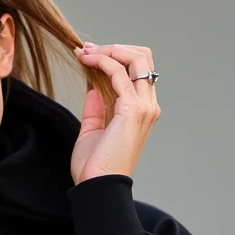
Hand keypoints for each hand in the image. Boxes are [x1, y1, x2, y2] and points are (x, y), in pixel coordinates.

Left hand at [71, 43, 160, 184]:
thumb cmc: (95, 168)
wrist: (98, 186)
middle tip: (87, 49)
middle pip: (143, 58)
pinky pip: (120, 73)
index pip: (137, 71)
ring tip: (85, 51)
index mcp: (141, 112)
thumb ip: (95, 110)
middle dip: (114, 48)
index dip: (114, 57)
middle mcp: (148, 106)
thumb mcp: (92, 132)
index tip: (88, 55)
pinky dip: (103, 61)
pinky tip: (87, 60)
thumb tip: (93, 89)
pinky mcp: (132, 109)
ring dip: (109, 50)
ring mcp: (143, 107)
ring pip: (136, 59)